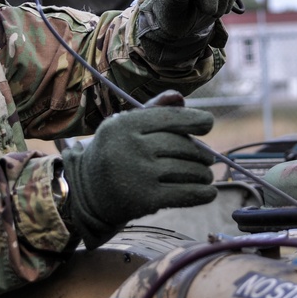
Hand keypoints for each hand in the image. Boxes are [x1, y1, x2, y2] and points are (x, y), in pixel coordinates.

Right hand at [61, 91, 216, 248]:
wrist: (87, 191)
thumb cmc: (114, 152)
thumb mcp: (125, 126)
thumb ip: (153, 109)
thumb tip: (179, 97)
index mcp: (126, 124)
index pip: (171, 118)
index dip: (195, 120)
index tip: (208, 124)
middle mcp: (132, 146)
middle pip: (183, 145)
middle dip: (201, 153)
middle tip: (208, 158)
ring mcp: (139, 174)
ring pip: (188, 170)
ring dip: (203, 173)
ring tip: (205, 174)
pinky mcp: (146, 199)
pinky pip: (186, 193)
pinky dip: (202, 193)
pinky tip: (209, 192)